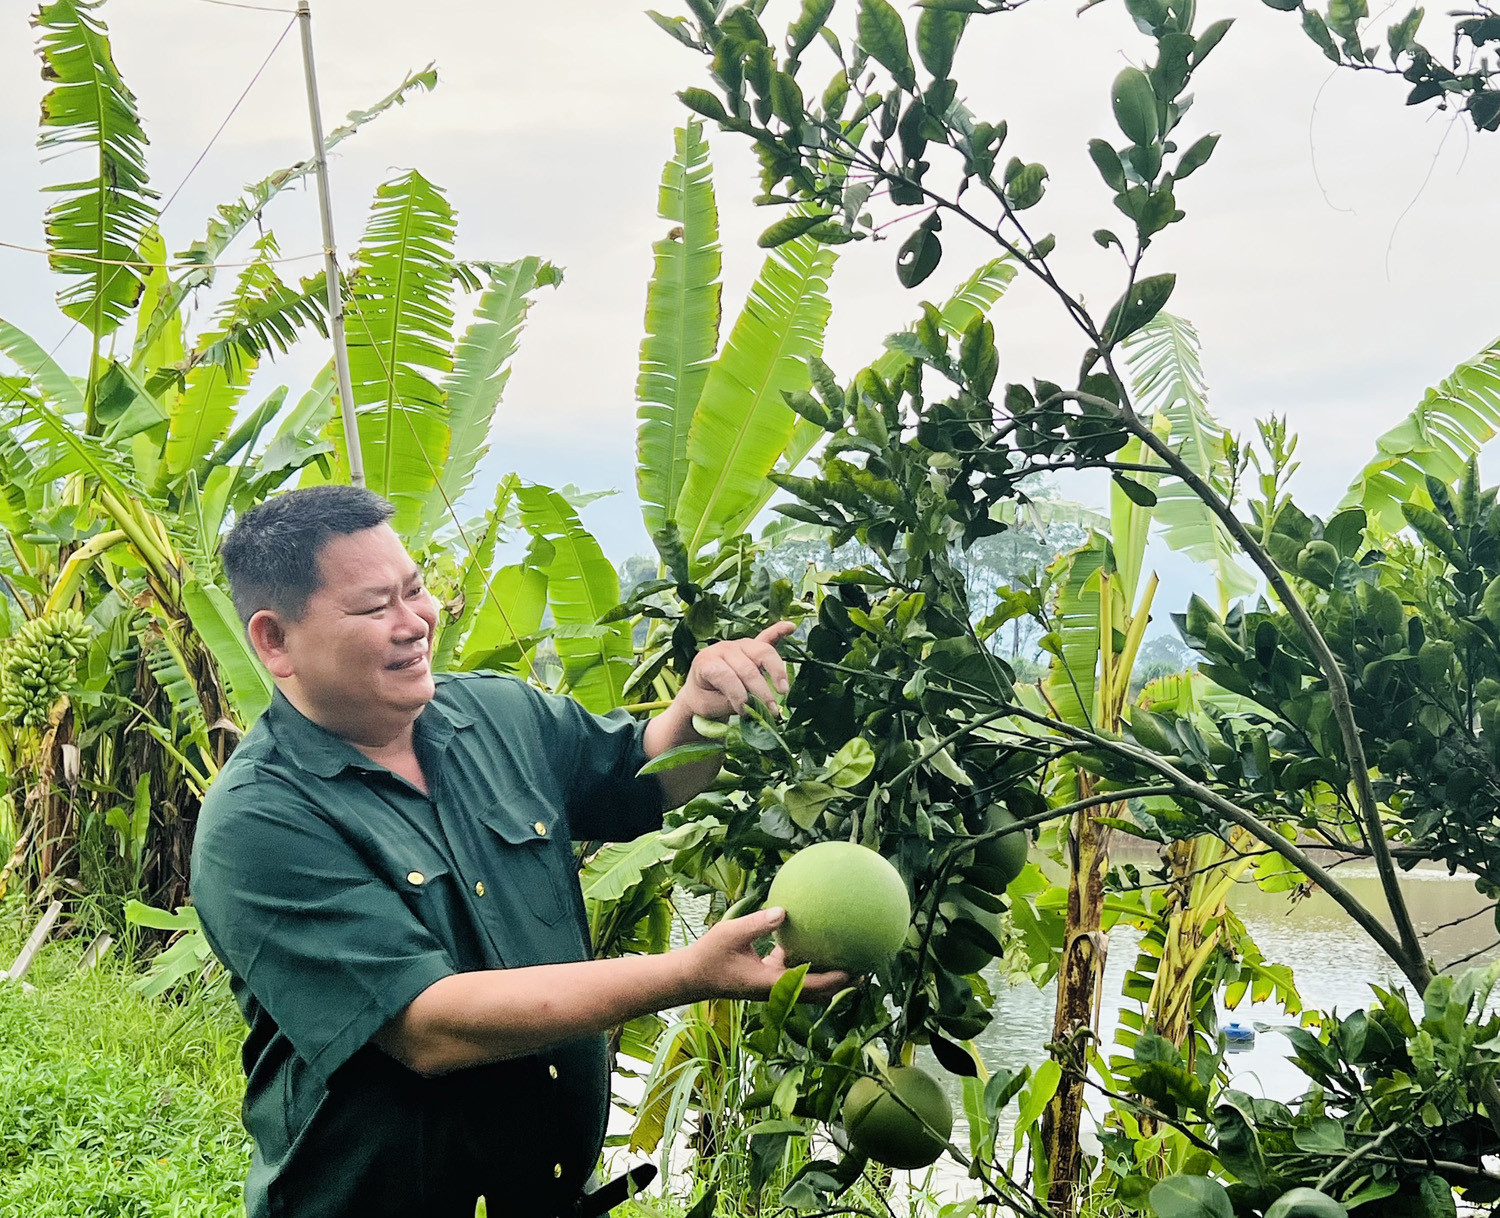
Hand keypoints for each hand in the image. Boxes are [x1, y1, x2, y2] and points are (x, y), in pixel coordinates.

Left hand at [678, 622, 794, 722]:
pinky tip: (790, 627)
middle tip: (772, 710)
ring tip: (783, 690)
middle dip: (761, 691)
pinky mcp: (751, 646)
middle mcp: (723, 648)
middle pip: (747, 667)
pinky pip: (767, 636)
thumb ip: (729, 703)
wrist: (699, 690)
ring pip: (762, 652)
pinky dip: (779, 631)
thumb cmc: (703, 698)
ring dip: (776, 671)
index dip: (737, 695)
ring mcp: (739, 644)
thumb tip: (753, 705)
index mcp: (706, 662)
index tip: (745, 712)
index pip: (725, 676)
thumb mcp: (708, 706)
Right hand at [679, 907, 851, 1002]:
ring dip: (828, 977)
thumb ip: (758, 923)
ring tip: (850, 959)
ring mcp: (771, 985)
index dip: (835, 981)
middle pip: (817, 992)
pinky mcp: (766, 977)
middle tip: (866, 968)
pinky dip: (808, 964)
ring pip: (807, 985)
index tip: (855, 971)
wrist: (691, 977)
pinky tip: (815, 942)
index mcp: (770, 983)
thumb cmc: (709, 956)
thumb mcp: (730, 934)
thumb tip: (784, 911)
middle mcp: (775, 988)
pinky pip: (794, 972)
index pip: (811, 986)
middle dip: (842, 983)